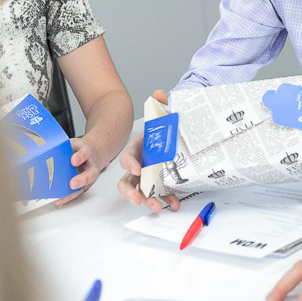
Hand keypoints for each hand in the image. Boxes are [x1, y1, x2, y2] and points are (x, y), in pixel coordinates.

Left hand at [55, 138, 99, 206]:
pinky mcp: (84, 184)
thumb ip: (64, 147)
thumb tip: (47, 151)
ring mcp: (88, 176)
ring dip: (73, 193)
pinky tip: (60, 200)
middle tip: (72, 184)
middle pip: (90, 174)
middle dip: (81, 180)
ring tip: (61, 197)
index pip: (85, 153)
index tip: (73, 160)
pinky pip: (78, 191)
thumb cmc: (81, 149)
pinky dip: (68, 196)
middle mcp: (90, 166)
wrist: (94, 153)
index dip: (80, 157)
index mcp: (87, 152)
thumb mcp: (74, 143)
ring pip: (84, 186)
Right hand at [117, 89, 179, 211]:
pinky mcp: (158, 184)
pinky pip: (159, 194)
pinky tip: (174, 204)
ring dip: (147, 201)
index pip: (127, 158)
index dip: (130, 164)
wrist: (171, 137)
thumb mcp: (162, 117)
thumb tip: (159, 93)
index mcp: (136, 150)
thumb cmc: (161, 130)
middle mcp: (139, 166)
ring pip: (141, 192)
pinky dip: (166, 200)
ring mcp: (147, 177)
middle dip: (130, 192)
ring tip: (156, 207)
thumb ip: (160, 105)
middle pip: (127, 182)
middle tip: (137, 199)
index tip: (137, 169)